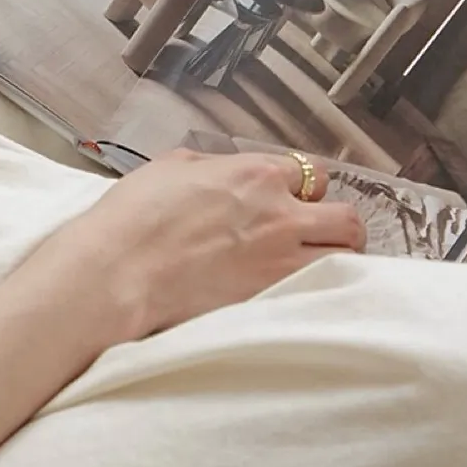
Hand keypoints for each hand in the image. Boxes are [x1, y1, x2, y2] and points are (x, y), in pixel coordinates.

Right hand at [17, 150, 367, 347]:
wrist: (119, 269)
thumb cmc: (136, 214)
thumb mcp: (175, 166)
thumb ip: (216, 166)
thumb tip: (228, 175)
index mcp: (257, 174)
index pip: (314, 175)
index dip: (306, 188)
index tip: (294, 200)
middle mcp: (281, 215)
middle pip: (347, 220)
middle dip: (337, 226)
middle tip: (316, 236)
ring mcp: (280, 262)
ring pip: (346, 259)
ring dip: (337, 260)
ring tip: (317, 267)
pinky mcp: (270, 300)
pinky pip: (319, 293)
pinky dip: (319, 291)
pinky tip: (302, 293)